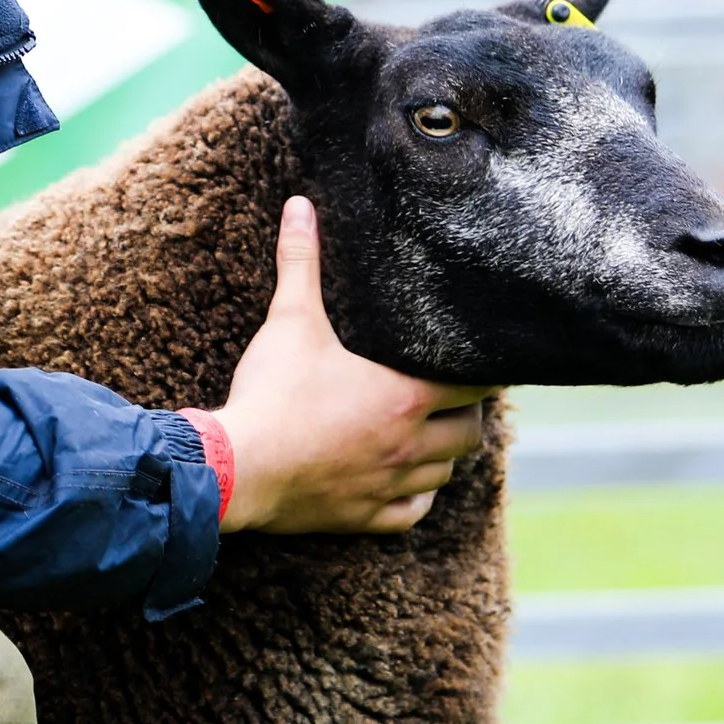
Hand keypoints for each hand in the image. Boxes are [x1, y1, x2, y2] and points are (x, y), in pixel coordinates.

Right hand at [211, 198, 496, 534]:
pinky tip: (404, 481)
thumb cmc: (272, 393)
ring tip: (430, 432)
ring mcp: (390, 486)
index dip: (485, 375)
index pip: (476, 387)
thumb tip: (301, 206)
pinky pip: (413, 514)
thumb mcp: (290, 321)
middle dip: (468, 415)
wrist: (238, 467)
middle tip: (453, 396)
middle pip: (471, 435)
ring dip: (443, 454)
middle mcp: (410, 444)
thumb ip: (302, 262)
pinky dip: (416, 498)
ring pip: (444, 474)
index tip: (483, 364)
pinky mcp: (365, 517)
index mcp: (405, 396)